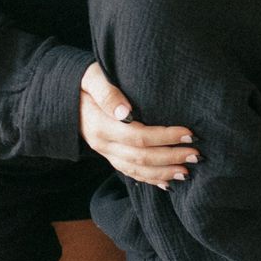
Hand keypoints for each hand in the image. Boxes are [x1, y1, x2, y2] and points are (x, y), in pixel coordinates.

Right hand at [79, 63, 197, 189]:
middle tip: (196, 155)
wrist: (63, 96)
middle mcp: (103, 144)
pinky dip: (150, 179)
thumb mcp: (91, 78)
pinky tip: (168, 182)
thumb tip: (124, 111)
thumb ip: (108, 93)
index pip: (138, 136)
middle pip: (140, 157)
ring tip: (187, 172)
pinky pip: (130, 173)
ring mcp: (105, 153)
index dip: (165, 137)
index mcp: (100, 126)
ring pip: (136, 170)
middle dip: (170, 157)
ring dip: (163, 173)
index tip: (189, 133)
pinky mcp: (109, 156)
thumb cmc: (82, 82)